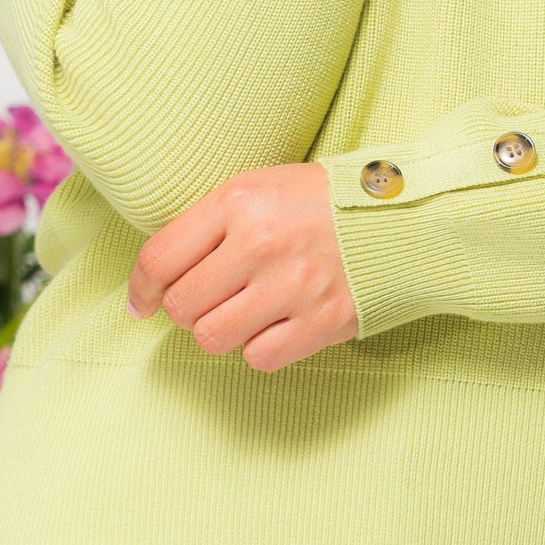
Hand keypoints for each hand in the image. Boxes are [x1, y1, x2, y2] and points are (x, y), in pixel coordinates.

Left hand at [127, 162, 357, 370]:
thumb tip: (155, 279)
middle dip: (186, 310)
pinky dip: (259, 348)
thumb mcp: (260, 187)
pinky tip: (277, 324)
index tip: (141, 304)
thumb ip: (208, 224)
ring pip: (213, 337)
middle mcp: (260, 243)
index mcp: (239, 201)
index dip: (140, 289)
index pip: (160, 259)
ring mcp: (292, 286)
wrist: (403, 216)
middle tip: (209, 300)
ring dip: (220, 330)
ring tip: (243, 312)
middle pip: (182, 306)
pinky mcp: (321, 321)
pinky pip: (258, 358)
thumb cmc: (321, 202)